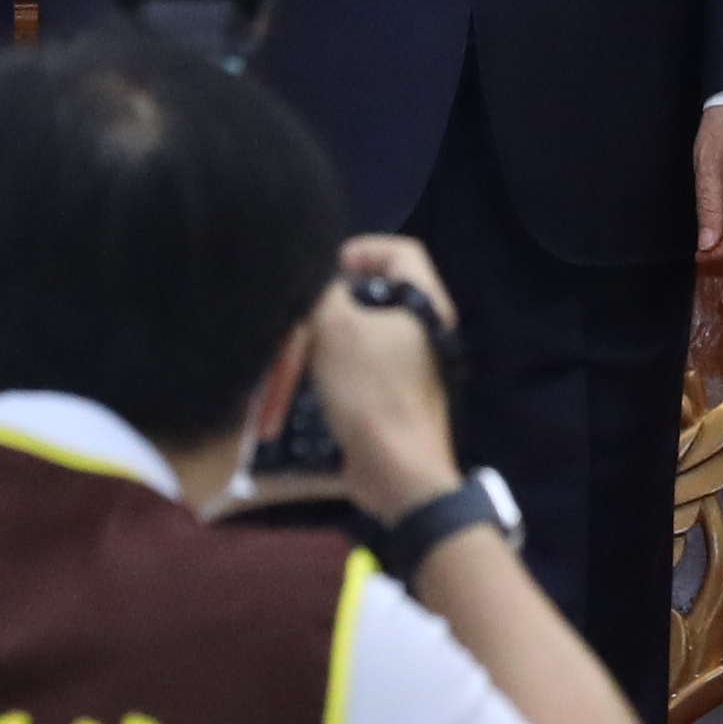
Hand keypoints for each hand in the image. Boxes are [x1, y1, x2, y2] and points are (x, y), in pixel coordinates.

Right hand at [308, 234, 466, 513]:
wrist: (397, 473)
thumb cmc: (372, 393)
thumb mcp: (337, 330)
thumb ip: (321, 291)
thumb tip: (309, 274)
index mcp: (425, 305)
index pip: (401, 252)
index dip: (363, 250)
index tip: (327, 269)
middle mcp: (424, 331)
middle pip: (376, 293)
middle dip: (334, 300)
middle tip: (304, 311)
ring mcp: (410, 367)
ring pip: (362, 332)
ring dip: (328, 337)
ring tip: (297, 347)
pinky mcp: (393, 397)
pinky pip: (359, 366)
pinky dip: (333, 366)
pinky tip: (305, 379)